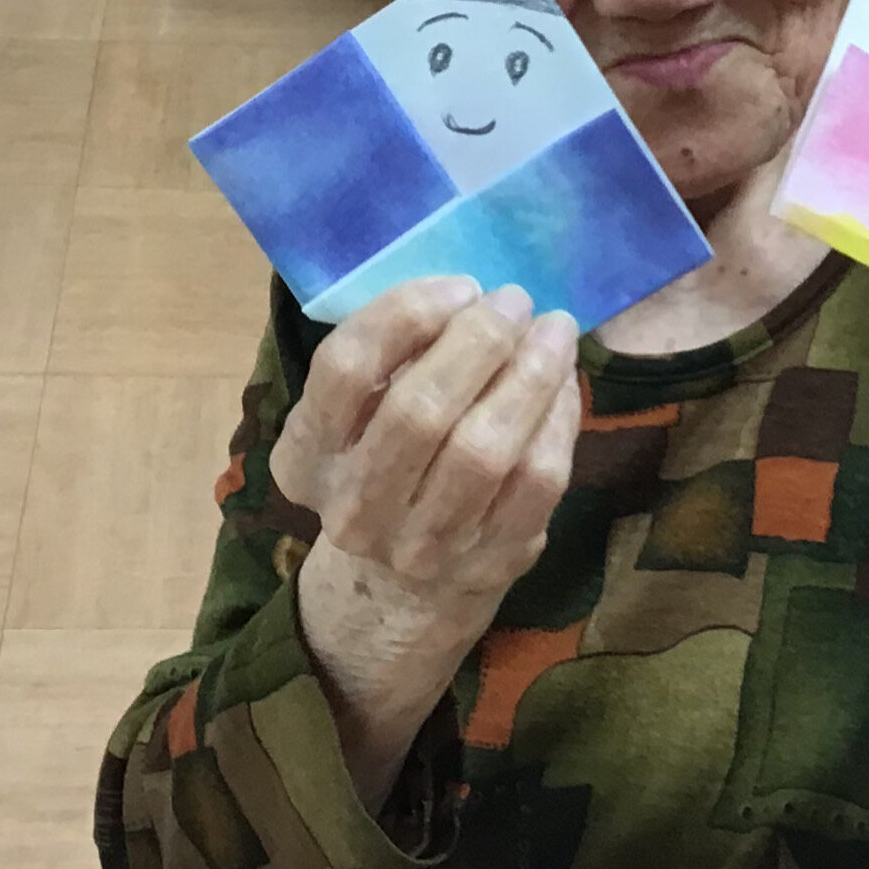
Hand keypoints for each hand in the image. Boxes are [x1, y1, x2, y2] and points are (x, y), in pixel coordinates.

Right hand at [276, 277, 580, 612]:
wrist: (401, 582)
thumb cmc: (384, 460)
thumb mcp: (358, 413)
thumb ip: (393, 356)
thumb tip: (471, 294)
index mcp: (306, 456)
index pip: (345, 370)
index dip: (406, 314)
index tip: (459, 286)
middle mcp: (354, 509)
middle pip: (418, 412)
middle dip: (478, 342)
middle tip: (514, 300)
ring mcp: (421, 546)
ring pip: (485, 451)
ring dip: (530, 376)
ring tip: (554, 329)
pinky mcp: (488, 563)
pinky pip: (536, 482)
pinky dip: (558, 422)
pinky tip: (563, 383)